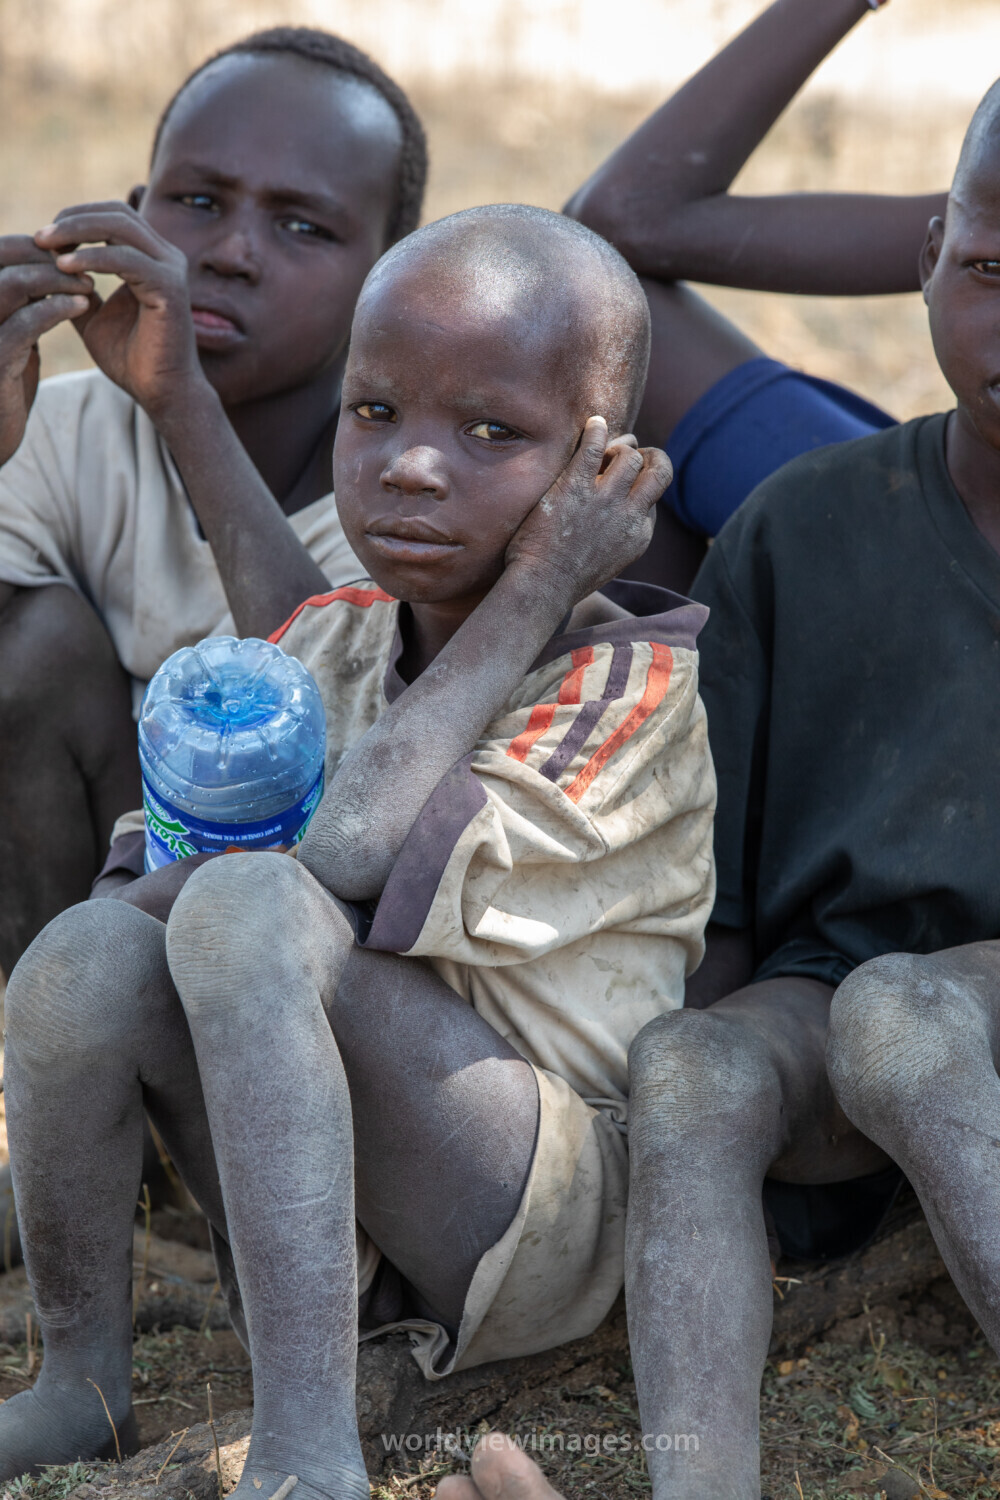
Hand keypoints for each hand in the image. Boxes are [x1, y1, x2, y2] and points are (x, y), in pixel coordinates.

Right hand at [0, 236, 90, 464]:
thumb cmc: (5, 377)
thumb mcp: (13, 329)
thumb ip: (24, 298)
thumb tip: (50, 261)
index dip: (36, 244)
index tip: (75, 249)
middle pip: (1, 257)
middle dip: (47, 254)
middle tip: (86, 260)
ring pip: (11, 284)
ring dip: (54, 278)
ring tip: (88, 284)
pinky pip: (24, 324)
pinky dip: (56, 309)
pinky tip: (83, 305)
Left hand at [34, 202, 205, 419]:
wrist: (163, 394)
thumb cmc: (132, 360)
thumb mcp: (93, 316)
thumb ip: (75, 289)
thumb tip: (44, 267)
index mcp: (152, 259)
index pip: (113, 216)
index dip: (78, 218)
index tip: (45, 238)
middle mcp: (166, 258)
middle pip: (116, 214)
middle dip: (74, 219)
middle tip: (40, 236)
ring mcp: (171, 270)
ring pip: (121, 228)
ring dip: (78, 231)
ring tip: (46, 246)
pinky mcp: (170, 288)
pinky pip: (125, 259)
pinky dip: (92, 258)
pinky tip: (66, 267)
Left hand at [505, 416, 671, 601]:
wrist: (542, 587)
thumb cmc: (567, 578)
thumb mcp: (610, 561)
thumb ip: (622, 534)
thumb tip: (624, 510)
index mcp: (640, 535)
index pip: (654, 496)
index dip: (641, 482)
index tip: (623, 480)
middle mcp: (629, 515)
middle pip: (658, 470)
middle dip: (648, 455)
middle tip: (629, 452)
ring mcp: (604, 500)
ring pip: (630, 455)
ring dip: (619, 446)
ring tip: (603, 447)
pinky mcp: (575, 488)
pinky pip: (594, 447)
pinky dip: (596, 430)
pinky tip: (593, 424)